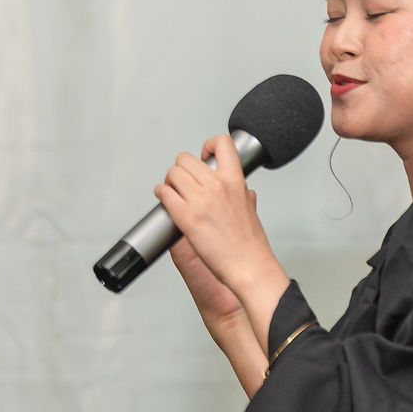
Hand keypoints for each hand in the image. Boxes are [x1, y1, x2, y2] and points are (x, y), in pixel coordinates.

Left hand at [154, 135, 286, 312]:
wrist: (249, 267)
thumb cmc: (251, 245)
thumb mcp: (251, 211)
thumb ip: (244, 197)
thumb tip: (244, 192)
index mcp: (235, 181)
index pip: (222, 144)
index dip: (209, 145)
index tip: (205, 157)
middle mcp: (217, 186)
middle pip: (185, 159)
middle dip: (181, 169)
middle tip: (183, 182)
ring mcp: (201, 200)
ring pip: (172, 173)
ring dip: (169, 182)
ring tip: (174, 193)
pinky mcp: (186, 217)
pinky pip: (163, 193)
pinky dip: (161, 195)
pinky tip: (166, 202)